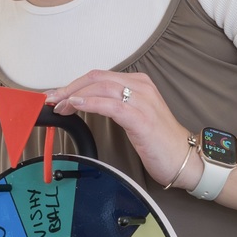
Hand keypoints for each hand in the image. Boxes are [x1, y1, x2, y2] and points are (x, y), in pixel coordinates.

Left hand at [44, 70, 199, 189]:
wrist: (185, 160)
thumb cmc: (158, 141)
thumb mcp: (132, 116)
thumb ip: (112, 105)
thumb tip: (82, 103)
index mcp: (138, 83)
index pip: (98, 76)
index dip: (73, 84)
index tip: (56, 95)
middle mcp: (141, 87)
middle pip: (96, 78)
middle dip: (69, 88)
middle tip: (51, 100)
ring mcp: (142, 101)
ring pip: (101, 87)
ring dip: (74, 95)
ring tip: (60, 106)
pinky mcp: (142, 118)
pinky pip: (111, 104)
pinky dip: (90, 102)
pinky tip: (76, 105)